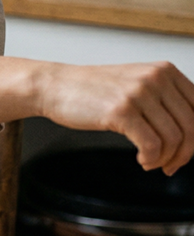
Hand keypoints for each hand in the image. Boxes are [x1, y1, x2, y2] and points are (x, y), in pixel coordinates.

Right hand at [38, 61, 193, 174]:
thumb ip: (165, 100)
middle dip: (184, 153)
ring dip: (165, 159)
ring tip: (151, 162)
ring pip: (174, 138)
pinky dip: (150, 159)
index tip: (185, 151)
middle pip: (191, 126)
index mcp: (165, 70)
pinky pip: (151, 145)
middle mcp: (155, 78)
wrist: (55, 86)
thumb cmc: (93, 90)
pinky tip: (141, 160)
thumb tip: (191, 135)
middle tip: (171, 165)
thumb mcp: (136, 84)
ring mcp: (138, 93)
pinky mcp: (121, 111)